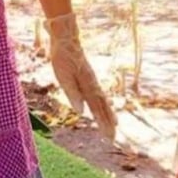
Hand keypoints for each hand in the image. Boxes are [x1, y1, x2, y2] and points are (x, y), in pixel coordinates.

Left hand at [45, 14, 116, 138]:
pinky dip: (104, 104)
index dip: (103, 123)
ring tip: (115, 125)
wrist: (66, 40)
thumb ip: (73, 94)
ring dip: (108, 114)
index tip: (108, 136)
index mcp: (88, 87)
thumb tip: (81, 112)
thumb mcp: (63, 77)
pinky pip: (99, 95)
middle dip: (108, 123)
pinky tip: (105, 107)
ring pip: (103, 101)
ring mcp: (92, 81)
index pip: (97, 109)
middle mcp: (93, 85)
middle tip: (112, 138)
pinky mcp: (89, 79)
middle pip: (103, 107)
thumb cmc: (63, 58)